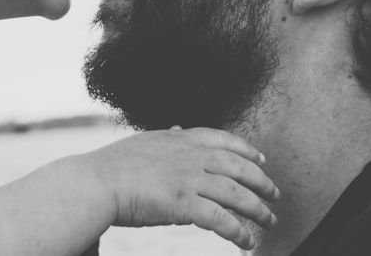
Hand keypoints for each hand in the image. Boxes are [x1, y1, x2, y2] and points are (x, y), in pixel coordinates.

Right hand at [82, 126, 278, 250]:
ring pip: (237, 194)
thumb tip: (177, 127)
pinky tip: (246, 241)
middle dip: (262, 181)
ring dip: (258, 209)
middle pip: (239, 166)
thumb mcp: (145, 141)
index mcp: (180, 138)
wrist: (95, 182)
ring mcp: (189, 179)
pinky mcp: (184, 204)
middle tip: (275, 194)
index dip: (247, 149)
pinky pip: (222, 219)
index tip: (261, 159)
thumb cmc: (113, 166)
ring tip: (269, 221)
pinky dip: (238, 231)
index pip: (223, 139)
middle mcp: (190, 156)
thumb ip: (167, 137)